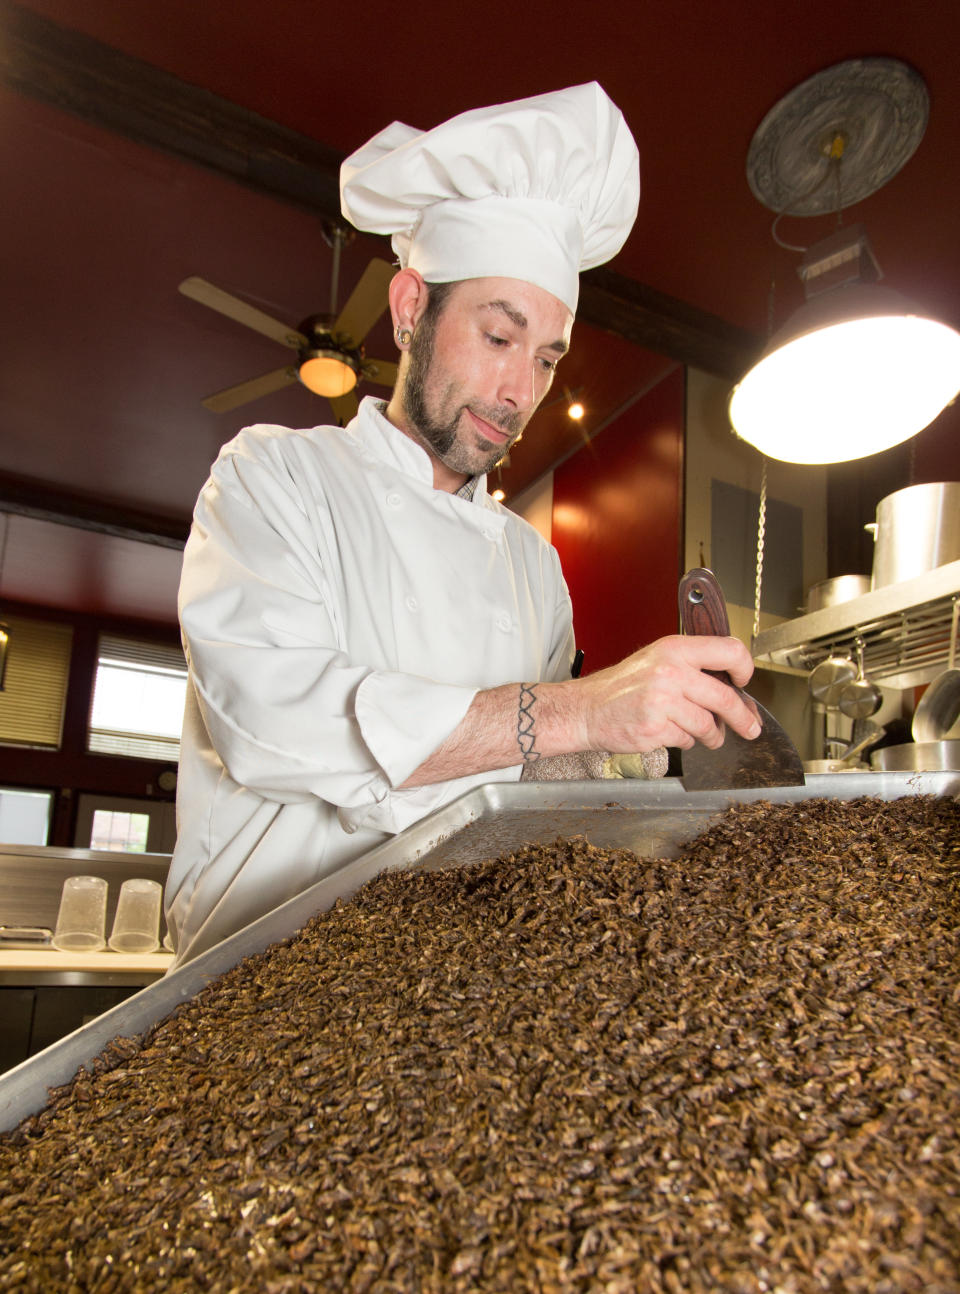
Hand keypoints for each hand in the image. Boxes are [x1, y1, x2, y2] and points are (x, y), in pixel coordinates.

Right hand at [572, 635, 759, 753]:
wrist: (586, 709)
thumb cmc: (622, 687)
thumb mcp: (657, 661)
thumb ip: (692, 667)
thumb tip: (733, 687)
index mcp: (675, 649)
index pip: (730, 651)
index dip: (745, 669)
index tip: (745, 682)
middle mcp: (671, 671)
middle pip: (725, 697)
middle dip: (742, 718)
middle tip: (750, 727)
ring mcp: (662, 700)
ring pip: (708, 725)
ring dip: (711, 735)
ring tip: (706, 736)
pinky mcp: (655, 727)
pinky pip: (687, 740)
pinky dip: (685, 741)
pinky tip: (672, 734)